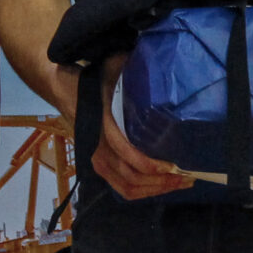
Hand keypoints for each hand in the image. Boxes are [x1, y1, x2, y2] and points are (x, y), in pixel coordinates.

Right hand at [58, 55, 190, 200]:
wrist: (66, 90)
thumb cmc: (95, 79)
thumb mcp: (114, 67)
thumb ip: (135, 66)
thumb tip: (164, 60)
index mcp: (103, 123)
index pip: (124, 152)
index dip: (148, 164)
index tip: (173, 165)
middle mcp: (98, 146)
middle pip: (130, 176)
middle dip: (160, 181)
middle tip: (187, 177)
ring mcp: (97, 158)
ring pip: (126, 186)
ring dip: (154, 190)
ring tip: (179, 183)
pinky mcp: (99, 165)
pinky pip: (121, 187)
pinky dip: (143, 192)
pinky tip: (162, 186)